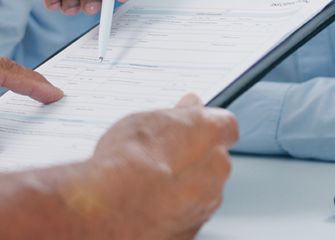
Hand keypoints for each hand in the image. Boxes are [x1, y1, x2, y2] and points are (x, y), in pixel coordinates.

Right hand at [74, 94, 238, 239]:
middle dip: (194, 156)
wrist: (109, 207)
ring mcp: (207, 203)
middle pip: (214, 158)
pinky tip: (150, 204)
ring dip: (185, 186)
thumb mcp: (145, 121)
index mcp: (210, 134)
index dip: (205, 125)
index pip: (225, 124)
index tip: (190, 125)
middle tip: (162, 156)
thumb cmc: (125, 161)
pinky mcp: (192, 229)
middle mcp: (217, 169)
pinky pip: (190, 214)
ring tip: (150, 183)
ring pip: (203, 189)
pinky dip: (175, 209)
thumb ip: (176, 114)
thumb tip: (188, 107)